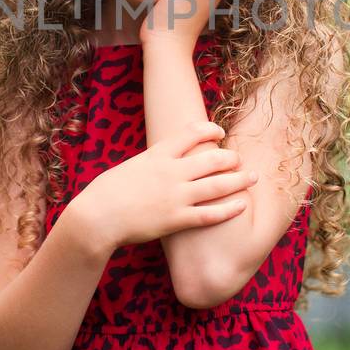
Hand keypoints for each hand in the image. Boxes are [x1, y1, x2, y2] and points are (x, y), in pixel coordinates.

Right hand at [72, 120, 255, 249]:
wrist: (96, 217)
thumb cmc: (106, 193)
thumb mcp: (130, 167)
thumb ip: (150, 162)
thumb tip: (163, 160)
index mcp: (157, 155)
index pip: (191, 133)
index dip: (210, 129)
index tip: (220, 131)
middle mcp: (170, 172)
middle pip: (212, 158)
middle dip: (232, 157)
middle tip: (241, 159)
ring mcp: (175, 196)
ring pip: (217, 185)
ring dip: (239, 180)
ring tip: (253, 177)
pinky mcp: (175, 220)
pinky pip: (209, 214)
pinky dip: (229, 209)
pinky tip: (242, 205)